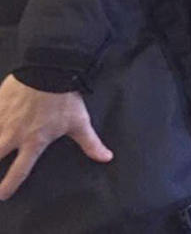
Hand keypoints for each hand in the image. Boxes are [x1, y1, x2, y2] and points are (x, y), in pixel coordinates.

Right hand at [0, 74, 112, 199]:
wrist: (49, 70)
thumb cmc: (64, 98)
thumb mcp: (80, 123)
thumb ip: (91, 143)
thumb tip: (106, 158)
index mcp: (34, 142)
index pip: (20, 170)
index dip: (9, 185)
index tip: (3, 195)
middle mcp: (13, 135)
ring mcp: (1, 120)